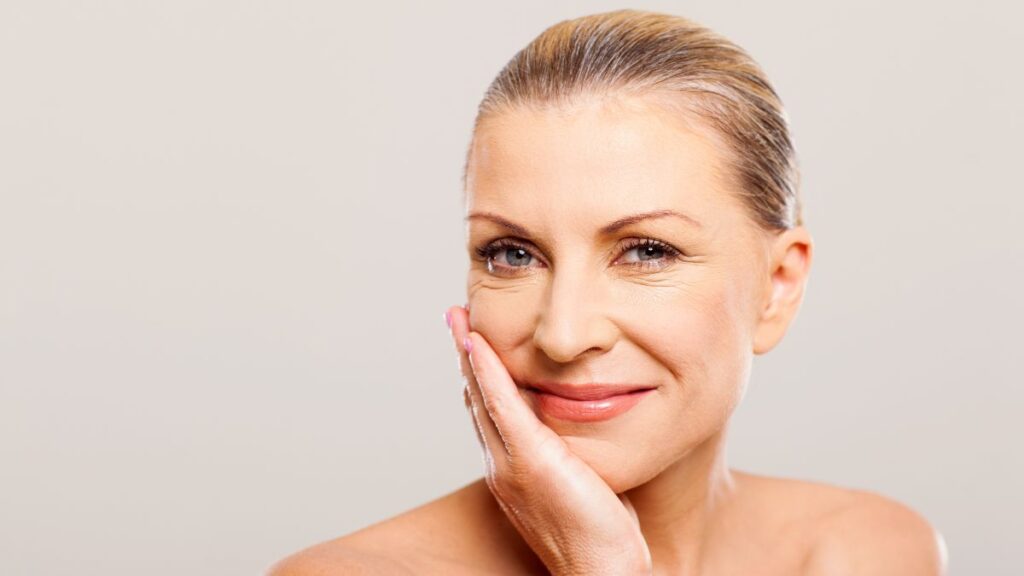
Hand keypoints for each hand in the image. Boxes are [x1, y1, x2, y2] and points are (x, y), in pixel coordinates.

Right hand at [445, 305, 652, 575]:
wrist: (602, 570)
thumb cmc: (602, 536)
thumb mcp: (582, 484)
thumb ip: (570, 456)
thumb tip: (578, 435)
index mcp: (511, 470)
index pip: (489, 412)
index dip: (479, 376)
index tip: (474, 344)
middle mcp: (500, 464)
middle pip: (476, 399)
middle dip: (465, 357)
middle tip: (457, 319)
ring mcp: (509, 463)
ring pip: (481, 396)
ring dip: (468, 354)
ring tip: (460, 319)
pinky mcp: (529, 460)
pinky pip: (500, 404)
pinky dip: (486, 371)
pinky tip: (477, 344)